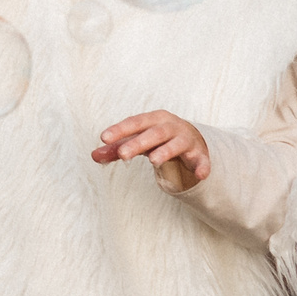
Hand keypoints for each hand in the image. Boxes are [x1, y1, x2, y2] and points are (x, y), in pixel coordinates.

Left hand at [94, 110, 210, 185]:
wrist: (189, 137)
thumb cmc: (156, 138)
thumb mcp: (137, 140)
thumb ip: (116, 148)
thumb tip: (94, 156)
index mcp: (153, 120)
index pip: (135, 122)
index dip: (120, 130)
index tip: (104, 138)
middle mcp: (171, 126)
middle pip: (155, 133)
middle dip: (139, 142)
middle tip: (122, 154)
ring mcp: (186, 139)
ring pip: (177, 144)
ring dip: (166, 151)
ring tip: (154, 160)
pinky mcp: (199, 154)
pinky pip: (202, 160)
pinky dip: (202, 166)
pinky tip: (201, 175)